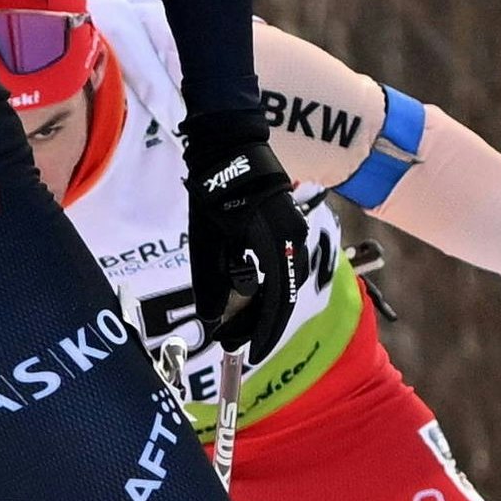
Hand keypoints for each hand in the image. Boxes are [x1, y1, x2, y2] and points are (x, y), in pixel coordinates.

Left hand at [179, 109, 309, 364]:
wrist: (230, 147)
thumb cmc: (215, 189)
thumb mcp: (206, 239)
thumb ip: (211, 280)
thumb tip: (212, 319)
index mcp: (277, 243)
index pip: (277, 300)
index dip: (264, 331)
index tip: (250, 353)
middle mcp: (293, 242)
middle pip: (281, 296)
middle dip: (257, 324)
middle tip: (230, 344)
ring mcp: (293, 234)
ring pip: (280, 284)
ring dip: (258, 307)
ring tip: (231, 327)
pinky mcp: (286, 230)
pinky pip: (278, 268)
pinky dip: (261, 287)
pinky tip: (242, 298)